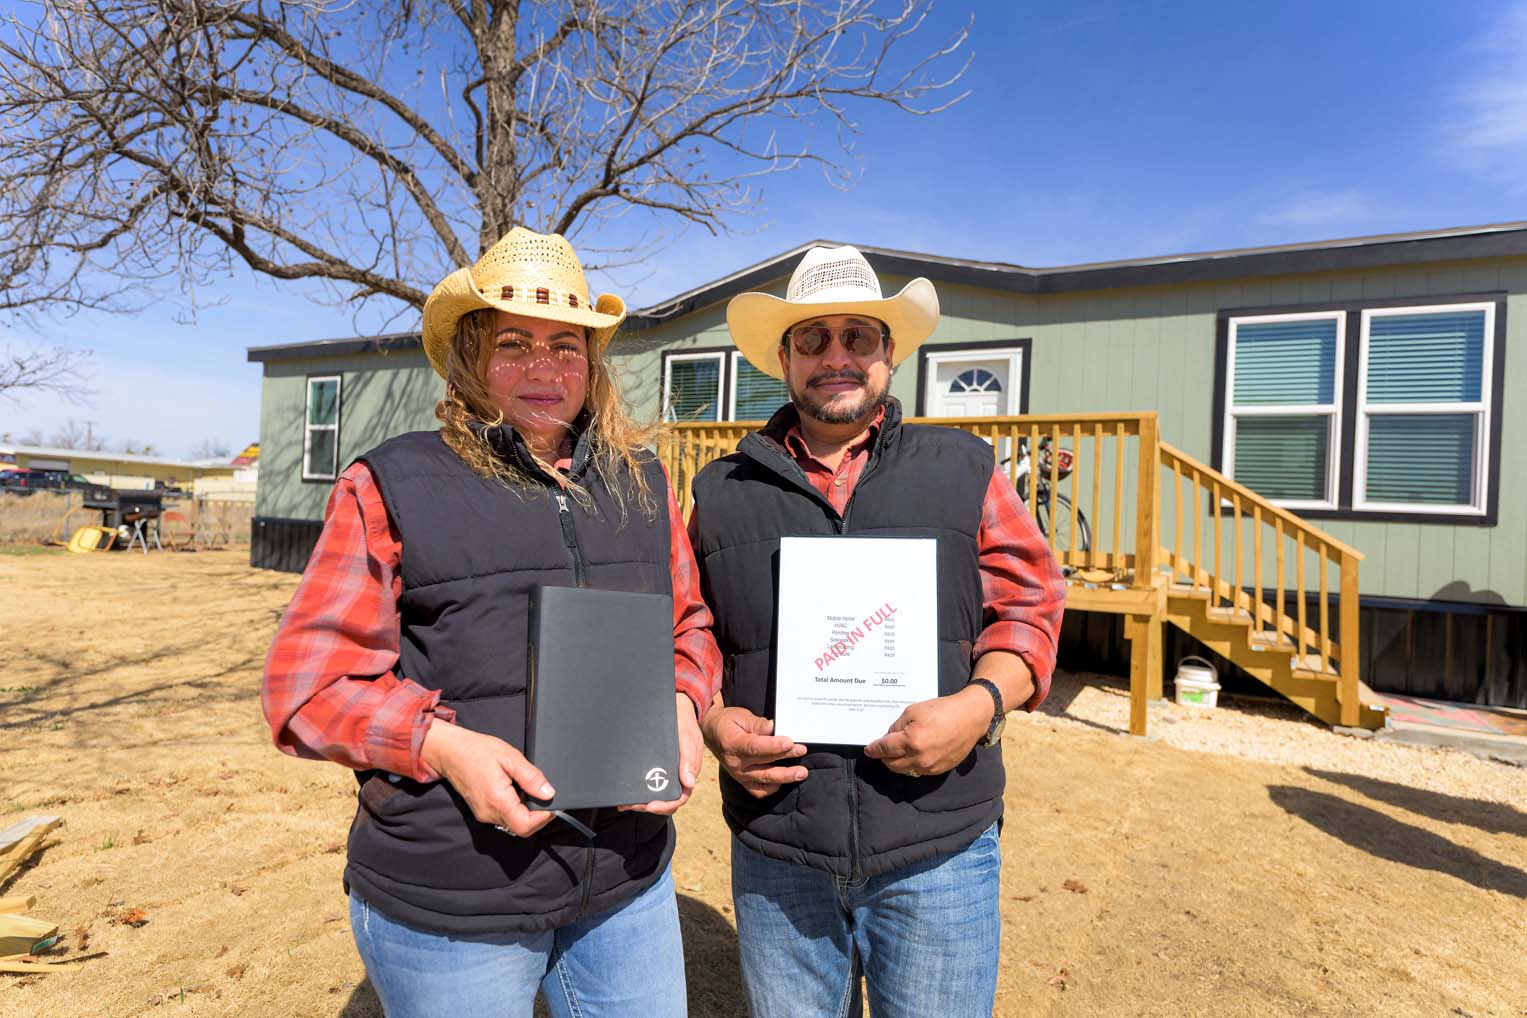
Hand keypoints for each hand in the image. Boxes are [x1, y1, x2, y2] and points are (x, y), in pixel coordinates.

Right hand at [420, 721, 555, 836]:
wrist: (450, 751)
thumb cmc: (476, 751)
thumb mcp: (510, 758)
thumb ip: (531, 777)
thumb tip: (549, 793)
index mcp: (497, 801)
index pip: (526, 826)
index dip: (544, 818)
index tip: (552, 803)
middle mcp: (489, 813)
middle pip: (522, 827)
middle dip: (537, 814)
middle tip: (542, 792)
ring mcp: (484, 814)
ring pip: (514, 822)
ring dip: (525, 810)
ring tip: (524, 787)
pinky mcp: (482, 811)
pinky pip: (504, 816)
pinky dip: (514, 807)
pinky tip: (513, 789)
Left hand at [623, 693, 703, 814]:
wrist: (676, 707)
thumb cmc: (684, 723)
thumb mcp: (688, 737)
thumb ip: (689, 759)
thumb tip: (689, 782)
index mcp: (689, 772)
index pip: (680, 797)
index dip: (665, 805)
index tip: (650, 805)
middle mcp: (677, 775)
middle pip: (665, 800)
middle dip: (648, 805)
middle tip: (630, 804)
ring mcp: (667, 772)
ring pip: (655, 794)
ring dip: (641, 800)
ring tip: (624, 802)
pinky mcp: (656, 766)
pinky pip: (648, 782)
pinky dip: (638, 789)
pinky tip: (625, 790)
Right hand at [701, 705, 807, 798]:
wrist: (713, 733)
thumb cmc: (727, 723)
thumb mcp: (741, 716)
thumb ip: (758, 724)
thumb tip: (773, 727)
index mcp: (733, 744)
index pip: (755, 747)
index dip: (774, 746)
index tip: (790, 742)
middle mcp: (735, 763)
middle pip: (764, 763)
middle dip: (786, 757)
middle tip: (802, 750)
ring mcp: (739, 775)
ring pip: (765, 779)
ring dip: (785, 776)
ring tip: (801, 772)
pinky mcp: (743, 781)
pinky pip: (759, 791)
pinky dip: (772, 788)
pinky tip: (783, 780)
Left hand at [864, 687, 990, 776]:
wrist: (970, 717)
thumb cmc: (943, 710)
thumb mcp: (913, 710)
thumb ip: (897, 726)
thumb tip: (888, 737)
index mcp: (912, 741)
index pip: (885, 749)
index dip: (874, 749)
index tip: (869, 750)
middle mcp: (920, 758)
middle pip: (892, 764)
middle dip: (883, 757)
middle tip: (880, 750)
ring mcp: (930, 767)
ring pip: (904, 770)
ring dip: (896, 763)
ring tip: (894, 753)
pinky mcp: (939, 770)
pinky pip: (918, 771)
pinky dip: (910, 764)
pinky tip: (911, 755)